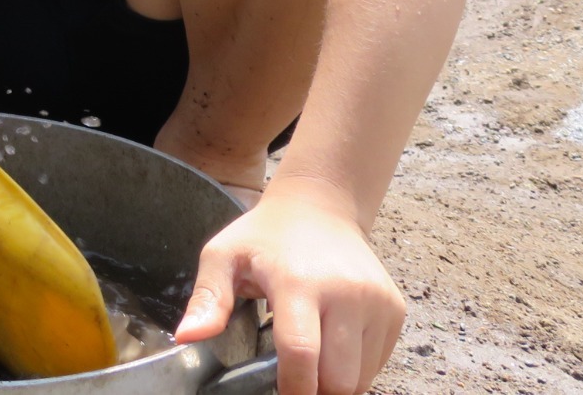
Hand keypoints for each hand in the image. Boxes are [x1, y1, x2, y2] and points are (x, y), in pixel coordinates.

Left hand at [175, 177, 405, 394]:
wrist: (320, 206)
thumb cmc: (266, 234)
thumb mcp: (224, 255)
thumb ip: (207, 298)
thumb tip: (187, 337)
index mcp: (300, 282)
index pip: (301, 355)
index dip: (291, 389)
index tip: (278, 393)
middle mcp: (347, 292)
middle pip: (336, 378)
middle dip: (312, 390)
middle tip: (291, 377)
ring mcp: (377, 302)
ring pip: (360, 378)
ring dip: (334, 382)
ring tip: (310, 357)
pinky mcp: (395, 310)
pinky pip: (378, 363)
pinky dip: (355, 369)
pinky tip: (332, 344)